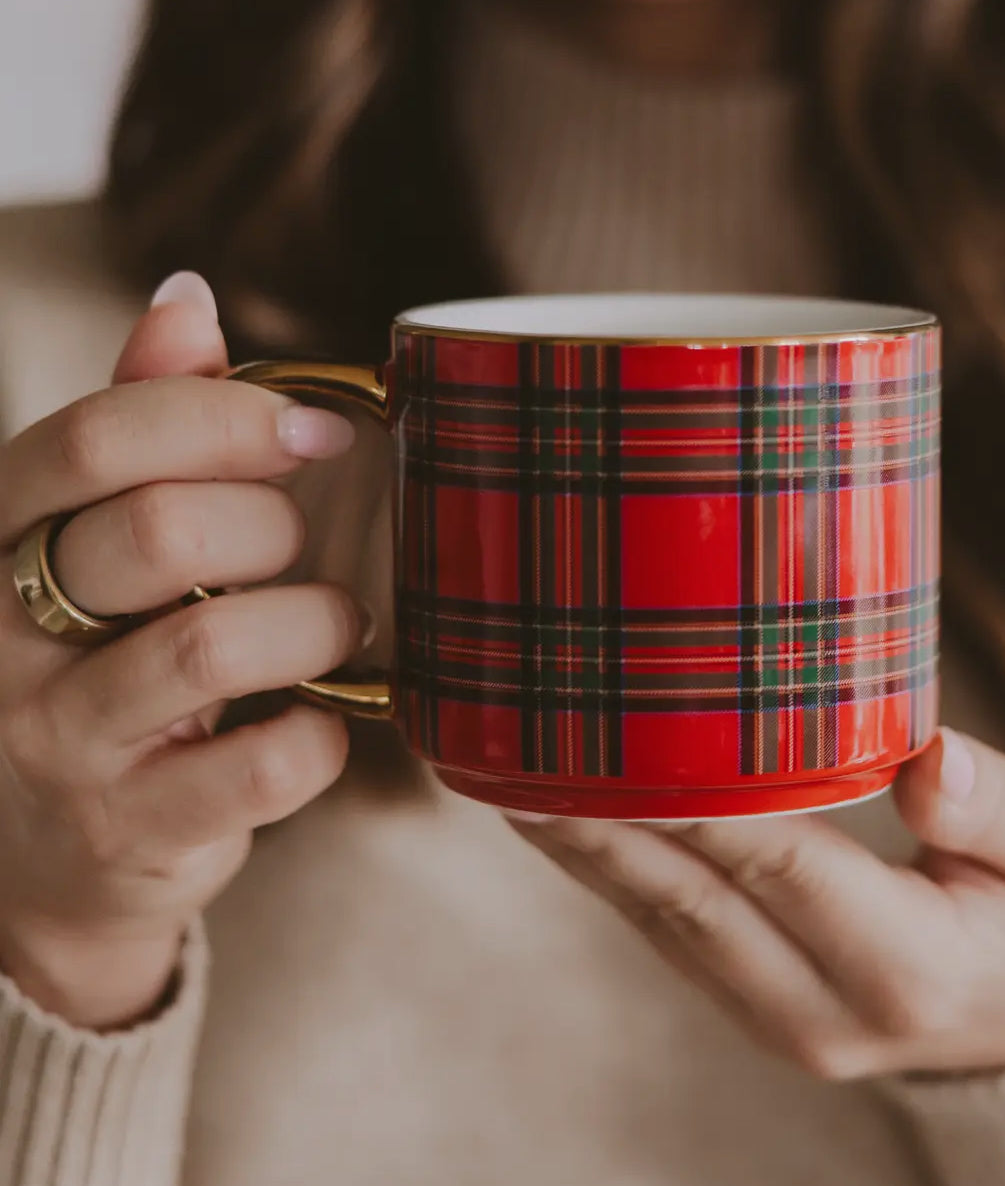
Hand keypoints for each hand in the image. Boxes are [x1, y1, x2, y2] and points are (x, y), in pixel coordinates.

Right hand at [0, 274, 361, 1028]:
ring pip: (211, 644)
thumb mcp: (87, 535)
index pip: (97, 435)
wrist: (42, 855)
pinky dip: (321, 736)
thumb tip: (187, 297)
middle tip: (302, 548)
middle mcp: (7, 631)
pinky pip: (259, 767)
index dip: (228, 415)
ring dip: (312, 623)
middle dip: (272, 526)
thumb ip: (137, 421)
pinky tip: (320, 722)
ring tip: (332, 626)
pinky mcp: (130, 829)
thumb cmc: (88, 662)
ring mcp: (60, 739)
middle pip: (158, 530)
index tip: (321, 430)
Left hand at [509, 729, 1004, 1078]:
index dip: (695, 800)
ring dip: (591, 852)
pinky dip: (620, 875)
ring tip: (517, 779)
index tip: (615, 740)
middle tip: (517, 760)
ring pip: (666, 924)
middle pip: (693, 903)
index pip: (781, 864)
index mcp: (911, 970)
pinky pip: (674, 936)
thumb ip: (999, 810)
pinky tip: (575, 823)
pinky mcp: (758, 1008)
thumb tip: (929, 759)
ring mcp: (784, 1022)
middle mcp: (829, 1013)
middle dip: (601, 829)